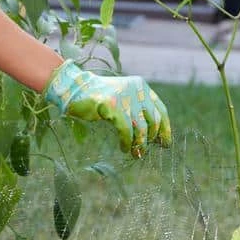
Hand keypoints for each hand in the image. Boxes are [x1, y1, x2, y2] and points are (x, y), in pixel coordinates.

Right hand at [43, 60, 171, 156]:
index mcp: (140, 87)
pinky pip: (126, 130)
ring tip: (134, 153)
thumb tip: (151, 137)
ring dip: (139, 144)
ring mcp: (124, 97)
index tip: (164, 143)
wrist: (73, 88)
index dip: (165, 128)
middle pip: (154, 120)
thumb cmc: (96, 98)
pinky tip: (124, 148)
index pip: (161, 110)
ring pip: (141, 128)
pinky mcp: (113, 106)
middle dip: (151, 139)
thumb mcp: (121, 100)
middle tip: (143, 151)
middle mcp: (136, 90)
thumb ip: (135, 111)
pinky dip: (127, 142)